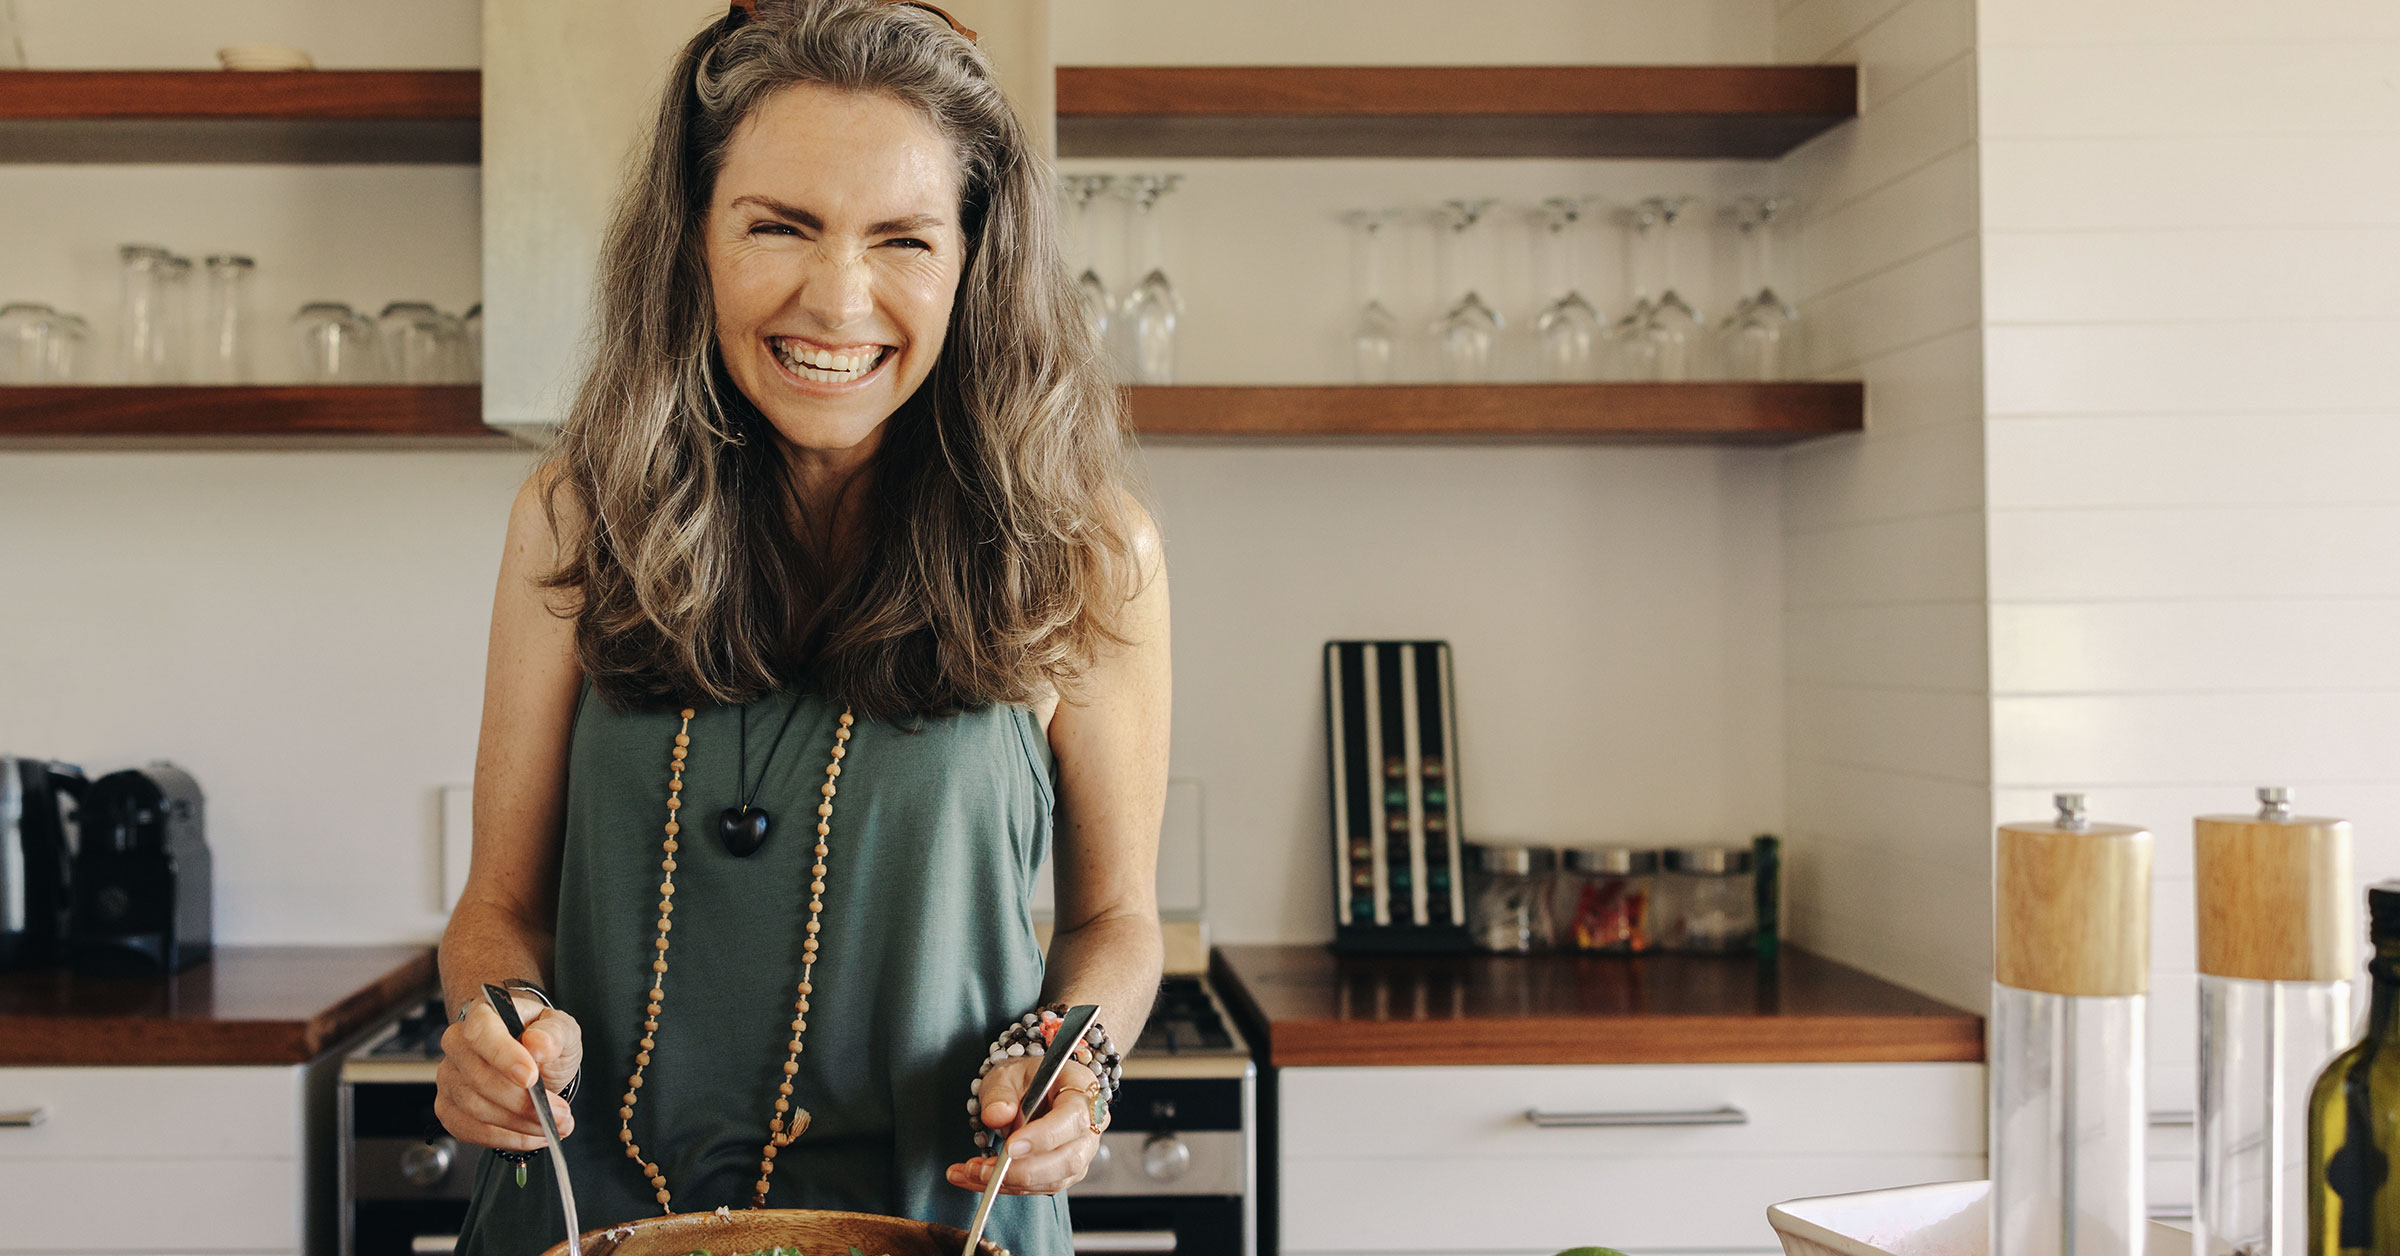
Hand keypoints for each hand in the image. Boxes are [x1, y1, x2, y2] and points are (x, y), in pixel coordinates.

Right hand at [433, 993, 581, 1151]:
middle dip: (523, 1103)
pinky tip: (531, 1136)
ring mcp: (449, 1078)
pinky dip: (505, 1139)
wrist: (533, 1061)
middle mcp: (457, 1044)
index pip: (482, 1032)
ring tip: (553, 1126)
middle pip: (479, 1079)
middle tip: (560, 1113)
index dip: (504, 1056)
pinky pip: (470, 1131)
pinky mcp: (448, 1108)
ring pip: (475, 1109)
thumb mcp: (561, 1029)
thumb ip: (554, 1032)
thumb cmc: (543, 1040)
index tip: (531, 1078)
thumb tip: (539, 1044)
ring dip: (519, 1124)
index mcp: (483, 1014)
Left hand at [944, 1056, 1101, 1195]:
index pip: (1072, 1119)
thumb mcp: (1008, 1074)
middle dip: (1023, 1171)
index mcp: (1082, 1090)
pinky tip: (977, 1177)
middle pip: (1068, 1159)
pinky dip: (1006, 1187)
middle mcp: (1090, 1125)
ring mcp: (1081, 1152)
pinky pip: (1040, 1188)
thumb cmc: (1028, 1078)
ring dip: (1009, 1182)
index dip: (1043, 1137)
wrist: (1035, 1089)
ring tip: (972, 1172)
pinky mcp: (1065, 1173)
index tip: (1010, 1147)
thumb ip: (1000, 1093)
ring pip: (1054, 1180)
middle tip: (984, 1169)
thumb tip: (996, 1115)